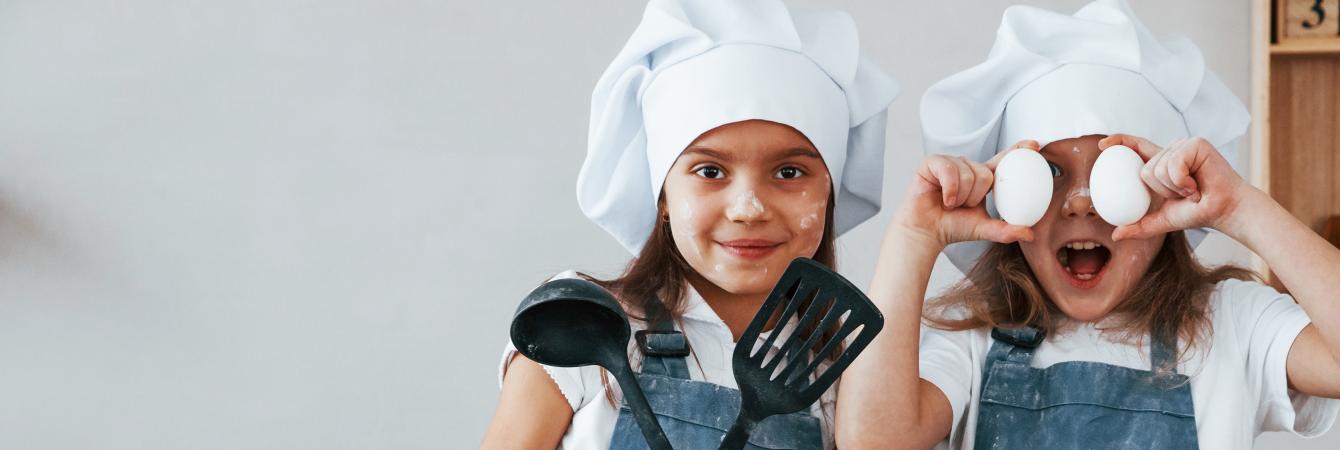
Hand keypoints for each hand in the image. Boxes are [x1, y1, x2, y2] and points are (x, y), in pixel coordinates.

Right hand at [890, 141, 1036, 248]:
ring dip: (961, 196)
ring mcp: (950, 163)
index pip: (1003, 160)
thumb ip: (1006, 230)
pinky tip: (943, 199)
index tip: (1034, 145)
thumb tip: (1030, 234)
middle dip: (976, 196)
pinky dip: (949, 189)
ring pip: (968, 173)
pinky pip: (950, 170)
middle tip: (963, 206)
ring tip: (950, 203)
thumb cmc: (952, 227)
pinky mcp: (932, 163)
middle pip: (985, 173)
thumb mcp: (984, 228)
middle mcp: (967, 167)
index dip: (1018, 149)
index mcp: (982, 177)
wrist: (926, 232)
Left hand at [1099, 135, 1253, 240]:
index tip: (1102, 146)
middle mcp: (1171, 151)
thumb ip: (1139, 225)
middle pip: (1144, 169)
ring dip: (1174, 188)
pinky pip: (1173, 164)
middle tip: (1183, 195)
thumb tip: (1116, 235)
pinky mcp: (1196, 143)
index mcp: (1161, 163)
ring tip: (1191, 190)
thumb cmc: (1197, 211)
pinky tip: (1196, 185)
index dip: (1119, 142)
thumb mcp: (1162, 220)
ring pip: (1157, 168)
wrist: (1224, 211)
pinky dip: (1182, 182)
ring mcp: (1184, 145)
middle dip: (1161, 190)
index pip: (1136, 147)